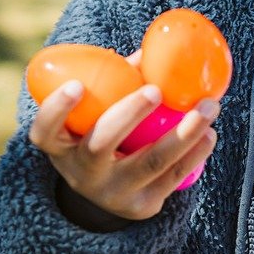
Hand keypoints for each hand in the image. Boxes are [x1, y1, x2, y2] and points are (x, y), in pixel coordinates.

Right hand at [29, 49, 218, 221]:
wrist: (110, 194)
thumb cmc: (102, 135)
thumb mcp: (95, 117)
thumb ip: (116, 83)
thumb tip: (156, 47)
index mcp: (60, 148)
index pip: (44, 132)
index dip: (56, 110)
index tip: (75, 85)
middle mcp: (81, 173)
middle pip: (101, 144)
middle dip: (129, 114)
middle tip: (155, 89)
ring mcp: (112, 193)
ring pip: (150, 162)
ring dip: (184, 133)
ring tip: (208, 107)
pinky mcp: (142, 206)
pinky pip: (173, 178)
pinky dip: (195, 153)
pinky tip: (209, 134)